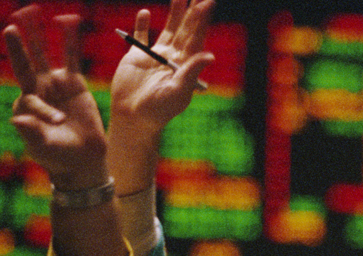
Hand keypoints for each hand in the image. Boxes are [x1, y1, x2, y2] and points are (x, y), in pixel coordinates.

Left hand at [4, 6, 106, 189]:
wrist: (82, 159)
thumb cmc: (58, 156)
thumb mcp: (43, 147)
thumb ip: (31, 132)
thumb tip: (18, 118)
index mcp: (26, 104)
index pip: (30, 94)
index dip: (44, 107)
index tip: (58, 121)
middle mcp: (37, 89)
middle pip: (26, 62)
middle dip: (19, 44)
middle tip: (12, 25)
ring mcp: (55, 84)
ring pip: (45, 55)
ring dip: (38, 35)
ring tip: (31, 12)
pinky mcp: (74, 83)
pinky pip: (71, 58)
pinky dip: (69, 41)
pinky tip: (67, 22)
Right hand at [109, 0, 214, 137]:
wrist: (133, 117)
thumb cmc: (159, 110)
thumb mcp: (178, 91)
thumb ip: (191, 71)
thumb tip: (210, 55)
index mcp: (186, 64)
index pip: (196, 36)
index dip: (202, 19)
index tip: (208, 2)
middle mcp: (174, 57)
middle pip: (185, 29)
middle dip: (192, 11)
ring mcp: (156, 56)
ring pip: (167, 29)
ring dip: (174, 13)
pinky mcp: (136, 57)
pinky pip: (140, 37)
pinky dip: (141, 25)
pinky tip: (144, 13)